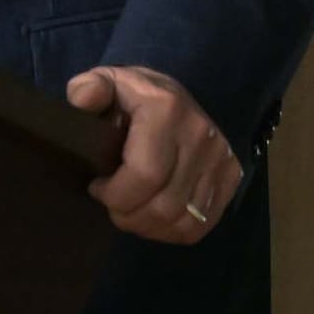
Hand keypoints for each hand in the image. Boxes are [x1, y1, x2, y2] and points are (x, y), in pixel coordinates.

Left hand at [66, 65, 242, 243]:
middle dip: (129, 216)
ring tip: (129, 212)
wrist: (171, 94)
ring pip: (183, 220)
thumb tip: (83, 100)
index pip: (145, 173)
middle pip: (164, 204)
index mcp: (166, 108)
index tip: (96, 187)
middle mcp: (200, 134)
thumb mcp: (105, 82)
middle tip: (111, 206)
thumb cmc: (130, 94)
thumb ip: (88, 89)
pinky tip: (153, 217)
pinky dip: (172, 231)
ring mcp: (221, 158)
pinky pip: (200, 225)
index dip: (116, 194)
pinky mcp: (231, 176)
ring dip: (149, 227)